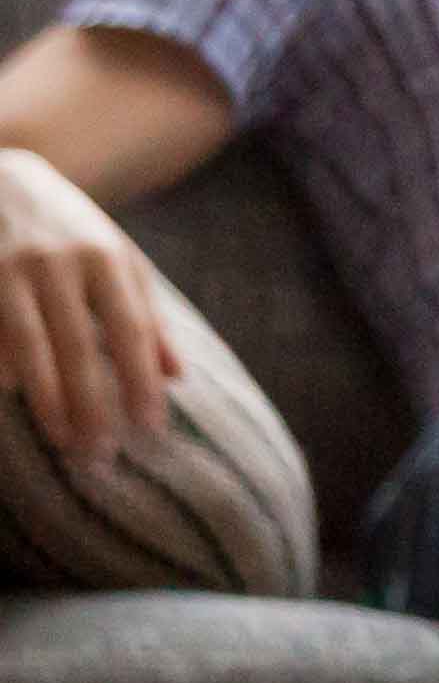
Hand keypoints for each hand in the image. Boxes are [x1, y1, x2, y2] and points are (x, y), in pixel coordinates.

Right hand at [0, 147, 174, 464]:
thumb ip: (147, 314)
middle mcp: (54, 263)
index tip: (152, 428)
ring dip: (46, 402)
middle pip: (78, 348)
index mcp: (103, 257)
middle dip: (92, 405)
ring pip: (27, 349)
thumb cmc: (67, 228)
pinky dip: (2, 370)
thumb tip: (177, 376)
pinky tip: (12, 400)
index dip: (141, 382)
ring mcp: (4, 270)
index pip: (130, 331)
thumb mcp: (118, 256)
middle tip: (103, 454)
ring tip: (66, 442)